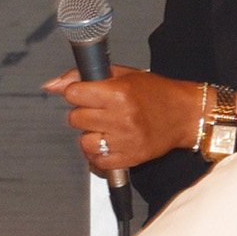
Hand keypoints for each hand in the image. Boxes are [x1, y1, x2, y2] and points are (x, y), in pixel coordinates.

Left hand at [41, 65, 209, 176]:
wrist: (185, 115)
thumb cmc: (155, 92)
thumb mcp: (122, 74)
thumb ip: (83, 76)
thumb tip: (51, 85)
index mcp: (119, 93)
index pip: (73, 94)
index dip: (77, 93)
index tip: (86, 94)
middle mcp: (121, 118)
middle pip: (76, 118)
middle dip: (84, 113)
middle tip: (99, 110)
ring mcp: (125, 141)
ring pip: (83, 141)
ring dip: (90, 134)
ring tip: (104, 127)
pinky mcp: (130, 158)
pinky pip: (97, 160)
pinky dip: (98, 153)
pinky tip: (109, 142)